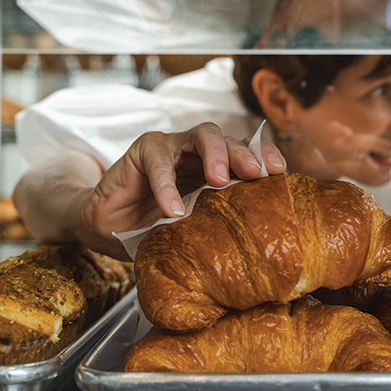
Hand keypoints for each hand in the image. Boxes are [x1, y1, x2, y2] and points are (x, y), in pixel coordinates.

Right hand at [79, 122, 285, 257]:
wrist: (109, 229)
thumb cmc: (156, 228)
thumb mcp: (195, 229)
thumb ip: (220, 227)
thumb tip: (262, 254)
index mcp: (219, 169)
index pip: (248, 153)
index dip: (265, 156)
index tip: (280, 172)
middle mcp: (200, 153)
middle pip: (230, 139)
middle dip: (245, 153)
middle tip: (254, 172)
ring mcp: (174, 147)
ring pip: (201, 135)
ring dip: (215, 154)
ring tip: (220, 179)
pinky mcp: (144, 150)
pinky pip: (159, 160)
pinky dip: (166, 184)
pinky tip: (171, 208)